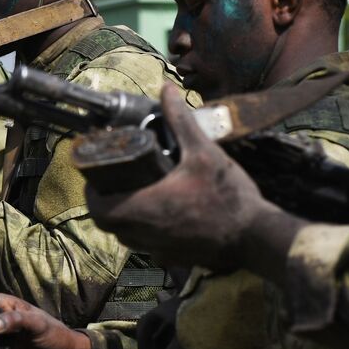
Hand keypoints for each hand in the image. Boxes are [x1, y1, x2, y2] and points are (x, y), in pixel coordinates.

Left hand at [85, 85, 303, 275]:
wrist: (256, 238)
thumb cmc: (229, 196)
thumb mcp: (204, 152)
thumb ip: (180, 120)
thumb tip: (166, 90)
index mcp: (145, 208)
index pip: (98, 209)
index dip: (92, 193)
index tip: (96, 177)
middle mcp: (145, 234)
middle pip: (108, 224)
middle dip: (106, 203)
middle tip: (114, 181)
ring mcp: (159, 251)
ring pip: (126, 237)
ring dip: (124, 218)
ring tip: (135, 192)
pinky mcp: (174, 259)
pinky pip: (147, 247)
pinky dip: (144, 232)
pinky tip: (161, 215)